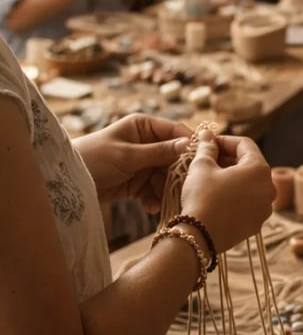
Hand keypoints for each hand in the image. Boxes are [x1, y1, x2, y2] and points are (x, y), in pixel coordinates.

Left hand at [75, 114, 191, 210]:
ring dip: (165, 189)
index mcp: (144, 126)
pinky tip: (150, 207)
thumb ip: (159, 152)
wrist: (65, 183)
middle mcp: (146, 143)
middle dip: (178, 173)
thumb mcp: (128, 155)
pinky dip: (153, 198)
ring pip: (165, 176)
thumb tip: (190, 145)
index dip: (190, 145)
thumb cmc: (94, 158)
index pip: (176, 132)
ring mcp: (142, 163)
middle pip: (174, 157)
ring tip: (167, 202)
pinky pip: (152, 190)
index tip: (203, 160)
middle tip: (187, 188)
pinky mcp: (136, 182)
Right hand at [180, 130, 274, 252]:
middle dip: (229, 158)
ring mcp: (265, 208)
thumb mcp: (202, 167)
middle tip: (209, 158)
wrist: (199, 237)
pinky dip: (237, 195)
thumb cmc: (202, 196)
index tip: (209, 142)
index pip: (245, 144)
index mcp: (259, 169)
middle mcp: (269, 188)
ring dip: (233, 177)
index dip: (225, 140)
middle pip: (250, 164)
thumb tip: (207, 136)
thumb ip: (207, 148)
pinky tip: (218, 196)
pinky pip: (249, 202)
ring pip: (250, 184)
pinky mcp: (257, 224)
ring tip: (212, 176)